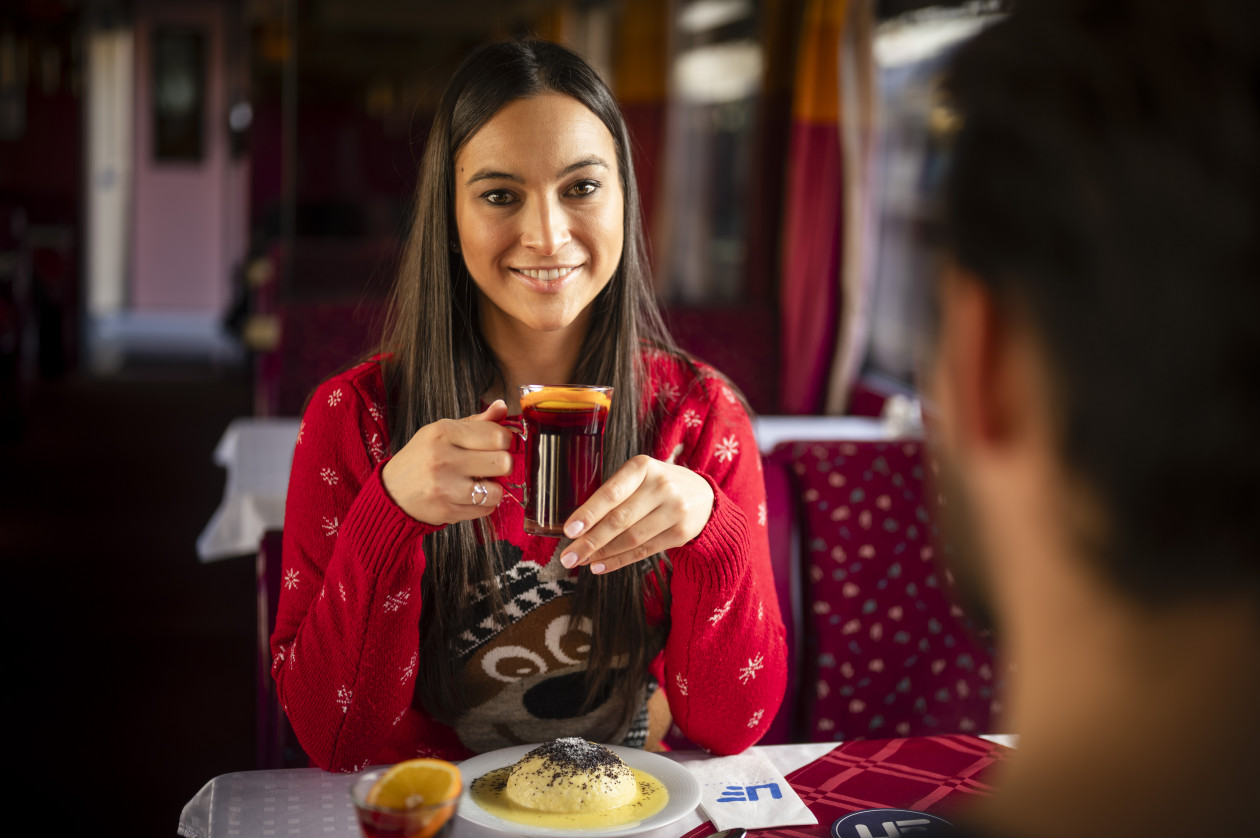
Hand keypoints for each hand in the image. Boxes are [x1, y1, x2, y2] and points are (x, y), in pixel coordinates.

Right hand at [381, 400, 515, 524]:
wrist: (392, 491)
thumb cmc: (422, 457)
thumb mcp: (443, 432)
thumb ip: (477, 422)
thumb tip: (502, 407)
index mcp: (443, 432)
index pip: (497, 436)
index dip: (506, 440)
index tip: (500, 444)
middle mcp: (443, 458)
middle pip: (503, 462)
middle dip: (503, 464)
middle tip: (491, 465)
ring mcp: (445, 487)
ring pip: (497, 490)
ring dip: (494, 488)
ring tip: (480, 482)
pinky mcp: (447, 510)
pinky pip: (486, 509)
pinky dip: (484, 504)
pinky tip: (470, 495)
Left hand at [558, 455, 714, 573]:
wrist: (702, 495)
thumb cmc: (657, 485)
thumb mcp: (639, 476)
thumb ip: (613, 494)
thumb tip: (578, 526)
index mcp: (643, 466)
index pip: (611, 493)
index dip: (589, 513)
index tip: (569, 531)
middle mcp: (662, 486)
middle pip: (619, 520)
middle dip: (589, 541)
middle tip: (567, 556)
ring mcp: (675, 510)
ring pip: (631, 538)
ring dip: (602, 553)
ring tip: (582, 561)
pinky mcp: (682, 532)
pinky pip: (644, 551)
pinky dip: (619, 560)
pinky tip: (601, 565)